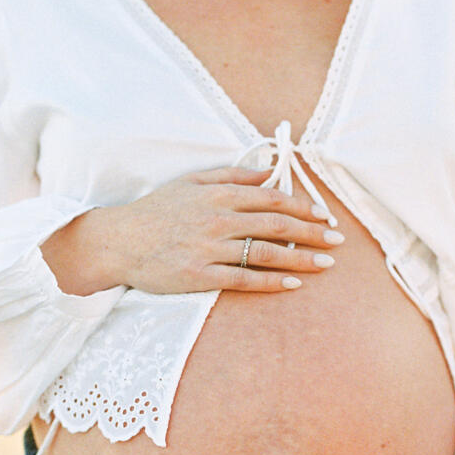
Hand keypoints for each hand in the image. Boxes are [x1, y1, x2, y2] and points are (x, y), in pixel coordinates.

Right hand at [98, 165, 344, 294]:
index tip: (326, 217)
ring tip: (326, 264)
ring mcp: (209, 248)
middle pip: (277, 225)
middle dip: (312, 233)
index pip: (272, 199)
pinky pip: (244, 279)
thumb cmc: (155, 212)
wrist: (117, 242)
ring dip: (301, 258)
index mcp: (217, 193)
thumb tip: (269, 170)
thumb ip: (232, 175)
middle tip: (337, 241)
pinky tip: (293, 284)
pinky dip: (272, 281)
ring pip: (266, 252)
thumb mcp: (191, 182)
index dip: (304, 208)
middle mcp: (217, 219)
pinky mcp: (200, 276)